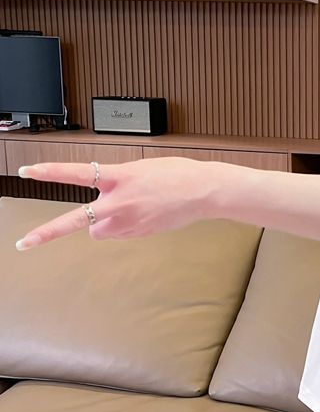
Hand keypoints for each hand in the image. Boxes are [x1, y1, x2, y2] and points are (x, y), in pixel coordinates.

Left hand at [14, 157, 213, 250]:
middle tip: (23, 243)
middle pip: (76, 220)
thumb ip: (116, 180)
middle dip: (46, 233)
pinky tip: (141, 215)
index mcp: (119, 177)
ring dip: (102, 224)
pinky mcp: (139, 233)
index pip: (76, 173)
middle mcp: (120, 201)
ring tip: (125, 211)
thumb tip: (104, 197)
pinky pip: (118, 234)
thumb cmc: (177, 174)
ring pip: (98, 230)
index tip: (26, 171)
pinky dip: (122, 227)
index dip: (48, 172)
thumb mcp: (140, 168)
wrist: (204, 191)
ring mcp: (129, 221)